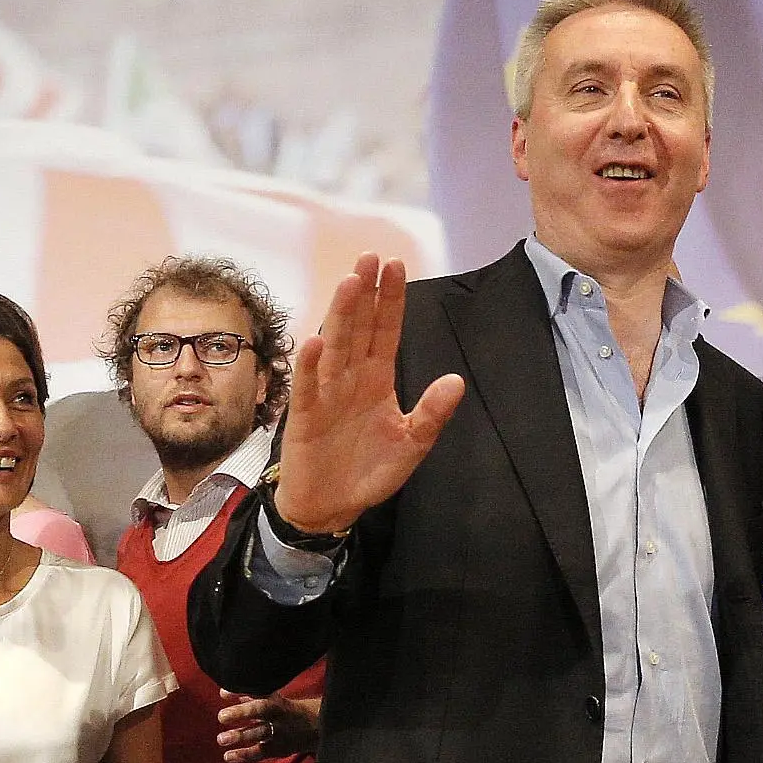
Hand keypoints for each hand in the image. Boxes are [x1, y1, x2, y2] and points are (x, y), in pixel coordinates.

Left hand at [217, 693, 320, 762]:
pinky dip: (244, 755)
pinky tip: (228, 756)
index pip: (261, 693)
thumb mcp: (276, 700)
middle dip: (242, 713)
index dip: (242, 692)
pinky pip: (261, 752)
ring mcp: (280, 733)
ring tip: (221, 739)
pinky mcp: (279, 749)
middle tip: (222, 716)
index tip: (223, 693)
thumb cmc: (290, 711)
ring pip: (260, 733)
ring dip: (240, 736)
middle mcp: (280, 716)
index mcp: (279, 701)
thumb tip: (224, 692)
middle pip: (262, 711)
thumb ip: (251, 697)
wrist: (320, 729)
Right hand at [274, 253, 464, 534]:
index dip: (390, 300)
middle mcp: (351, 377)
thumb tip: (457, 381)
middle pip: (359, 327)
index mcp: (377, 378)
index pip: (385, 330)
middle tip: (370, 257)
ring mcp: (326, 392)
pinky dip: (311, 364)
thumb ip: (432, 412)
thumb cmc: (370, 470)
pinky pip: (309, 385)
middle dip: (365, 293)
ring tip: (350, 283)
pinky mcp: (306, 415)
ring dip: (341, 315)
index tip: (395, 266)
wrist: (333, 505)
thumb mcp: (413, 443)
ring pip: (335, 346)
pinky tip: (315, 340)